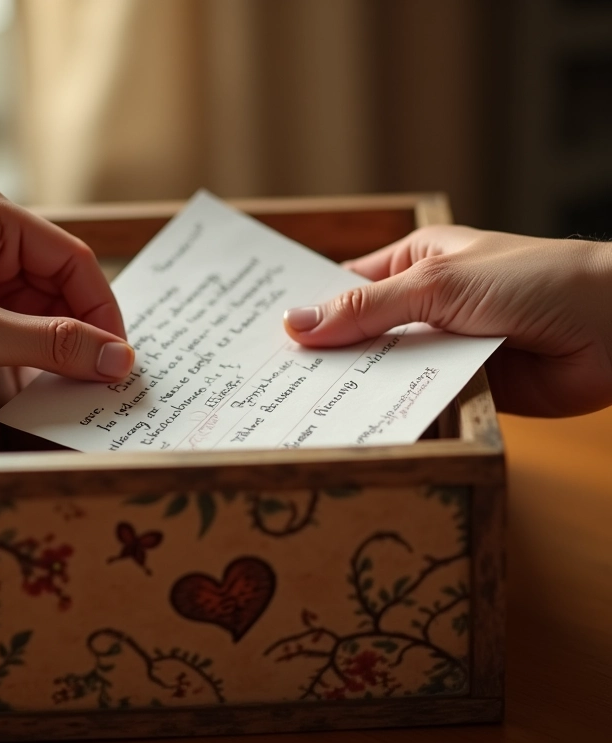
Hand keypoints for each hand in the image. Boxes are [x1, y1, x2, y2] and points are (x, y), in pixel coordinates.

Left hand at [0, 183, 133, 426]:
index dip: (102, 310)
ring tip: (68, 387)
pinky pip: (21, 331)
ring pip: (45, 314)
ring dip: (56, 350)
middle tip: (100, 378)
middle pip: (63, 289)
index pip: (73, 261)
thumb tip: (118, 359)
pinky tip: (36, 386)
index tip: (118, 357)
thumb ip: (54, 345)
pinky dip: (32, 359)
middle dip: (80, 333)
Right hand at [284, 225, 611, 416]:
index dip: (310, 309)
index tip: (268, 337)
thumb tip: (296, 324)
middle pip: (362, 332)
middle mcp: (426, 304)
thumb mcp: (436, 286)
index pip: (347, 286)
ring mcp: (444, 345)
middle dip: (329, 353)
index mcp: (416, 263)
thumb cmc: (533, 280)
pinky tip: (359, 421)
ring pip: (387, 367)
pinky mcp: (463, 384)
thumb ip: (365, 309)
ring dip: (359, 383)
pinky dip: (395, 406)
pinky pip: (418, 395)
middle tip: (275, 380)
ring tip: (304, 406)